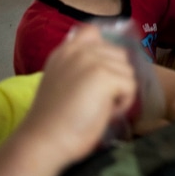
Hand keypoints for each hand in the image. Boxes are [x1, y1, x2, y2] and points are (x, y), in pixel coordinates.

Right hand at [15, 26, 137, 163]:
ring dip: (120, 92)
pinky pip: (131, 86)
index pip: (93, 33)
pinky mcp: (104, 76)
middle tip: (96, 100)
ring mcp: (92, 60)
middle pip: (119, 55)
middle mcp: (78, 50)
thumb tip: (109, 65)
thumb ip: (79, 67)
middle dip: (116, 78)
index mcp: (65, 51)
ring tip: (97, 108)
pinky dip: (123, 104)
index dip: (105, 53)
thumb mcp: (62, 81)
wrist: (43, 142)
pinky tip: (103, 114)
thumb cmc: (53, 122)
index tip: (99, 76)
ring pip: (128, 71)